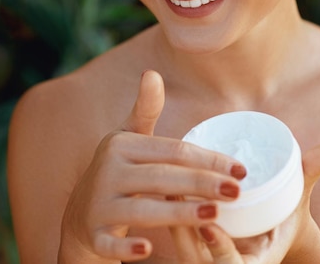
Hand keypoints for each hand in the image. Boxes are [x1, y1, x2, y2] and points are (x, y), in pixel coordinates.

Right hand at [59, 70, 245, 262]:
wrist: (79, 214)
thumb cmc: (118, 170)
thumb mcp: (128, 137)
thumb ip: (145, 109)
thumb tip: (152, 73)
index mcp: (121, 145)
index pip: (173, 151)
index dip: (208, 159)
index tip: (240, 168)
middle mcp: (108, 172)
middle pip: (162, 178)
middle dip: (202, 184)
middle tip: (237, 190)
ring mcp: (99, 205)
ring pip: (143, 210)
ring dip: (179, 214)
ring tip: (214, 214)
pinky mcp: (92, 234)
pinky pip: (110, 243)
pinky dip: (126, 249)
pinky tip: (150, 250)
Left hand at [169, 141, 319, 262]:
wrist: (271, 234)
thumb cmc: (284, 215)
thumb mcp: (298, 196)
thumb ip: (311, 170)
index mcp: (253, 263)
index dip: (220, 250)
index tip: (206, 223)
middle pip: (199, 261)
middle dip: (186, 231)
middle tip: (176, 193)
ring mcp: (206, 261)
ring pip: (183, 250)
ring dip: (173, 221)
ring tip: (165, 185)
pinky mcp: (192, 250)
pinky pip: (177, 240)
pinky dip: (169, 219)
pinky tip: (161, 190)